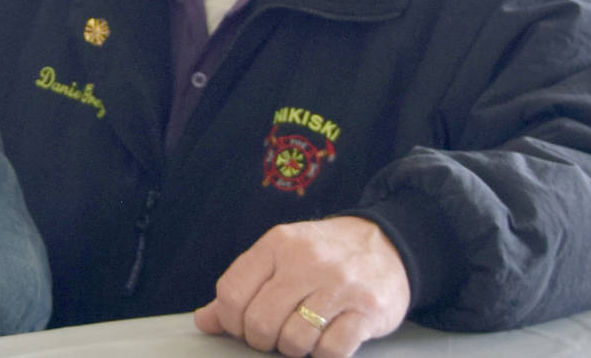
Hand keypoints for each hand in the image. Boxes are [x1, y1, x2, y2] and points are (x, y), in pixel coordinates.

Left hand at [193, 217, 409, 356]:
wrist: (385, 243)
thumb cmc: (323, 254)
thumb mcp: (279, 257)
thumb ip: (242, 286)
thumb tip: (205, 320)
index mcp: (277, 245)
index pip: (232, 293)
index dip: (230, 321)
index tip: (242, 326)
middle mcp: (306, 262)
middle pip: (261, 321)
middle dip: (261, 340)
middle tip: (273, 336)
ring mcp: (339, 286)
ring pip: (294, 339)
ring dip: (294, 349)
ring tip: (301, 336)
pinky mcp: (368, 311)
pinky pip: (332, 350)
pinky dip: (323, 355)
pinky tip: (325, 341)